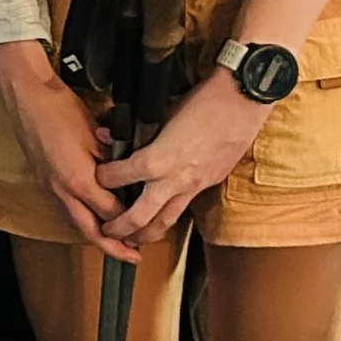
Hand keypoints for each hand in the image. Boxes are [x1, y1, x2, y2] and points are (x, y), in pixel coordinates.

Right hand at [0, 46, 135, 258]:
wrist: (27, 97)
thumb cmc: (61, 110)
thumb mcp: (97, 134)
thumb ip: (113, 161)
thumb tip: (130, 173)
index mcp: (79, 181)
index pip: (111, 213)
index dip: (129, 222)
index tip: (145, 226)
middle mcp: (62, 191)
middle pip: (90, 231)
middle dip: (112, 248)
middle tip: (131, 257)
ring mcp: (50, 188)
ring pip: (76, 222)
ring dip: (96, 235)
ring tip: (114, 240)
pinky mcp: (44, 182)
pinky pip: (66, 208)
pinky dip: (82, 218)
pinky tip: (94, 215)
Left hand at [100, 73, 262, 246]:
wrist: (243, 101)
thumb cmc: (204, 101)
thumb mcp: (161, 112)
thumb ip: (132, 131)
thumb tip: (105, 135)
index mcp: (157, 159)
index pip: (117, 178)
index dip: (103, 179)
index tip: (98, 178)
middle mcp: (173, 179)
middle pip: (139, 217)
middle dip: (119, 228)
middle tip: (107, 231)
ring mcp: (193, 185)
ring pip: (165, 221)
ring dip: (146, 234)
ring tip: (134, 239)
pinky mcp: (209, 184)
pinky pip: (184, 207)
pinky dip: (169, 216)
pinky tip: (162, 215)